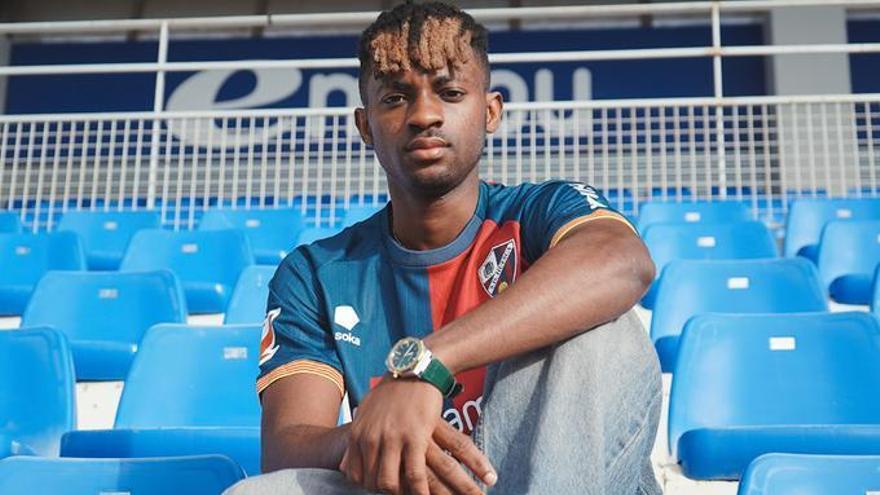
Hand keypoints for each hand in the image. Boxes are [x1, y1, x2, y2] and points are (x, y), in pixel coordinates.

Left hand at [339, 377, 495, 494]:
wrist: (415, 370)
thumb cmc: (392, 392)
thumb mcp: (366, 412)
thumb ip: (356, 437)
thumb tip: (344, 462)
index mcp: (358, 433)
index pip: (354, 474)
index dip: (366, 486)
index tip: (379, 487)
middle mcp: (371, 438)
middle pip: (371, 481)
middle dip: (383, 491)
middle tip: (396, 491)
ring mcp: (392, 439)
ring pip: (389, 482)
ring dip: (399, 493)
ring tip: (409, 494)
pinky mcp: (415, 438)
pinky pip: (414, 475)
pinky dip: (418, 490)